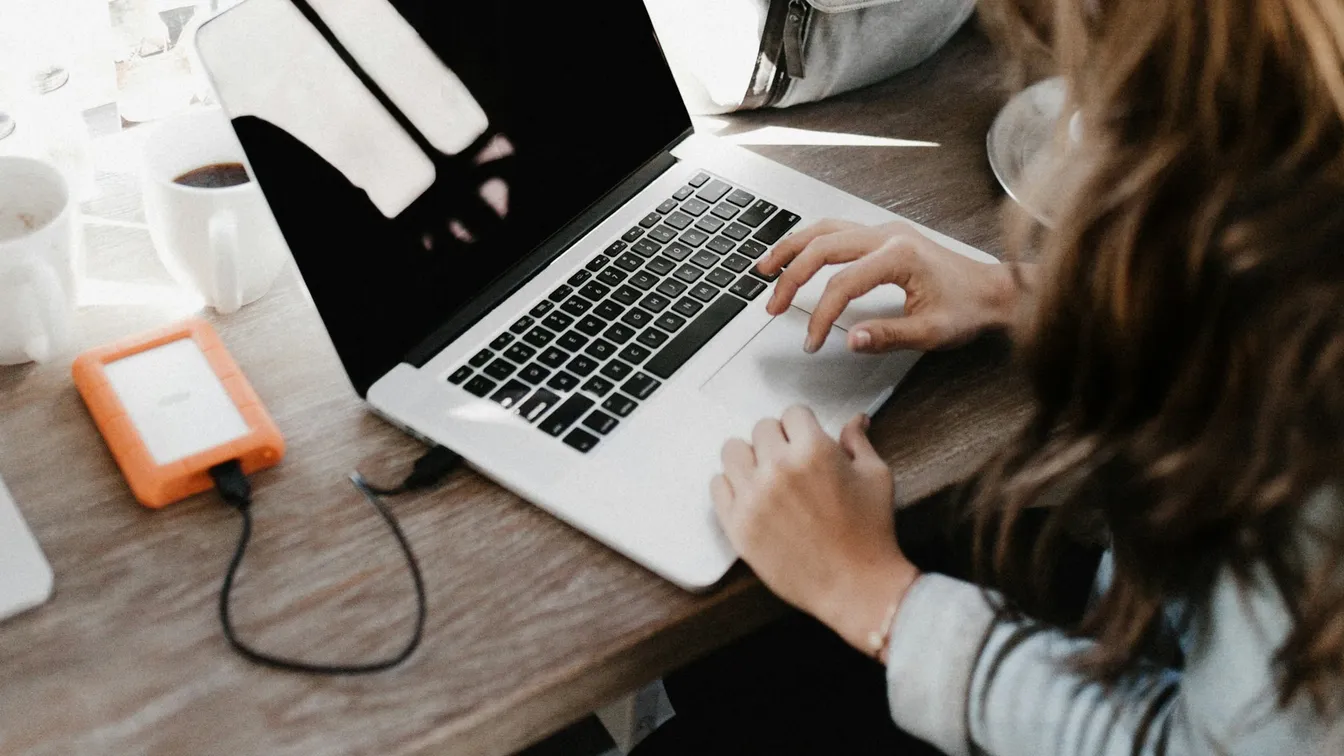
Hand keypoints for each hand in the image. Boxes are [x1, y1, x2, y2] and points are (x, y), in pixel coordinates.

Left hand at [712, 407, 919, 656]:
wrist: (856, 587)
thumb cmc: (870, 534)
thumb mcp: (875, 477)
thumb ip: (858, 443)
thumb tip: (856, 420)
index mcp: (814, 451)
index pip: (792, 413)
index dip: (803, 426)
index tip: (806, 440)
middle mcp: (778, 469)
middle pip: (761, 428)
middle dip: (778, 440)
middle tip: (791, 462)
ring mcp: (753, 497)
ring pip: (732, 450)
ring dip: (750, 458)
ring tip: (766, 475)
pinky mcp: (737, 524)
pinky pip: (717, 485)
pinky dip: (732, 486)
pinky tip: (752, 496)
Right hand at [758, 219, 1024, 353]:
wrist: (995, 290)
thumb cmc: (969, 309)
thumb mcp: (932, 332)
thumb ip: (889, 336)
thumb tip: (851, 339)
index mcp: (899, 256)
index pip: (842, 284)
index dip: (821, 315)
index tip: (812, 342)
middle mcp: (888, 235)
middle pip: (822, 247)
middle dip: (791, 277)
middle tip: (772, 306)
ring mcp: (885, 231)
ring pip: (825, 229)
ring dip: (792, 248)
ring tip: (765, 269)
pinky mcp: (884, 236)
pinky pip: (837, 230)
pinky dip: (810, 242)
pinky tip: (796, 255)